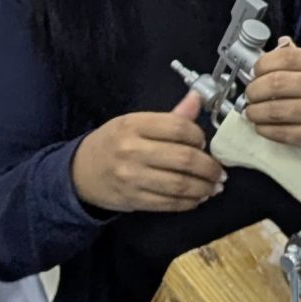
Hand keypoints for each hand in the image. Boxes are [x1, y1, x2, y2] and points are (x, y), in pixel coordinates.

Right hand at [70, 92, 224, 213]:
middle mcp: (132, 150)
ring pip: (180, 184)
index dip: (199, 136)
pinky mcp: (134, 199)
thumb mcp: (134, 122)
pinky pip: (169, 203)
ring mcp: (132, 177)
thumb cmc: (112, 143)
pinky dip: (189, 202)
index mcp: (134, 125)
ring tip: (214, 187)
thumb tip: (198, 98)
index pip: (178, 127)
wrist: (80, 172)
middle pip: (183, 158)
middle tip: (220, 172)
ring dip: (204, 188)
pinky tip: (198, 198)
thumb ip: (170, 116)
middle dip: (209, 167)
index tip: (204, 144)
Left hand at [243, 38, 300, 170]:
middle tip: (249, 95)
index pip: (288, 57)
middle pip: (278, 82)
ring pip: (277, 110)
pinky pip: (283, 132)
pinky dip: (265, 130)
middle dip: (254, 90)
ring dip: (256, 112)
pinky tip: (262, 127)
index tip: (254, 72)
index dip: (263, 64)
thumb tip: (278, 45)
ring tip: (251, 112)